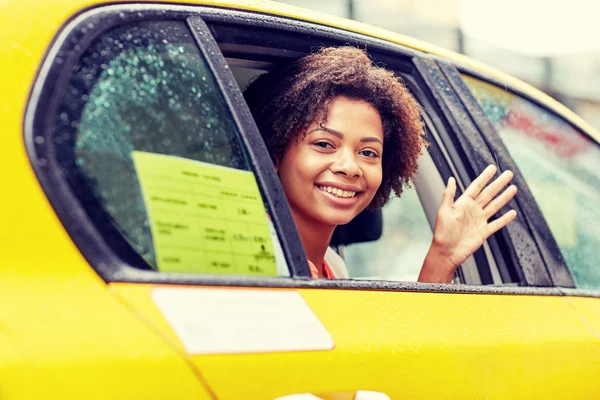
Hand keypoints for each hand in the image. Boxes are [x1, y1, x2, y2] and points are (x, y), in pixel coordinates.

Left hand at [419, 165, 516, 281]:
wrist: (446, 252)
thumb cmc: (442, 233)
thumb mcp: (444, 211)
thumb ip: (449, 195)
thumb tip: (451, 179)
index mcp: (463, 203)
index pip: (476, 187)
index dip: (484, 177)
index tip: (492, 168)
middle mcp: (472, 210)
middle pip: (489, 194)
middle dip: (499, 184)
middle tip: (509, 174)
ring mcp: (479, 220)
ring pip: (495, 206)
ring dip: (504, 197)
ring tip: (514, 188)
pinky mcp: (484, 232)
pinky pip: (497, 224)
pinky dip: (505, 219)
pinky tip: (513, 213)